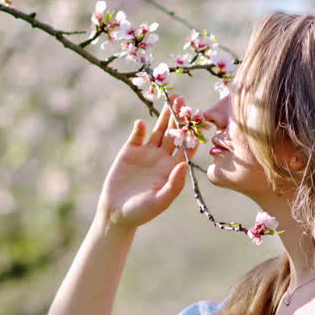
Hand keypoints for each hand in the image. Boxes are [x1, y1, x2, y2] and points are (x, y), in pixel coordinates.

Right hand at [97, 105, 193, 229]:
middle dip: (179, 117)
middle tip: (183, 100)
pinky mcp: (129, 151)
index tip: (197, 119)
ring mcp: (146, 153)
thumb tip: (186, 165)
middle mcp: (162, 157)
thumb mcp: (160, 201)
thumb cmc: (142, 212)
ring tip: (170, 100)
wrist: (117, 214)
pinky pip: (137, 136)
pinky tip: (142, 124)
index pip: (186, 146)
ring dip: (164, 116)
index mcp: (173, 168)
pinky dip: (140, 129)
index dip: (192, 133)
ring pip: (158, 130)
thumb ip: (174, 184)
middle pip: (174, 133)